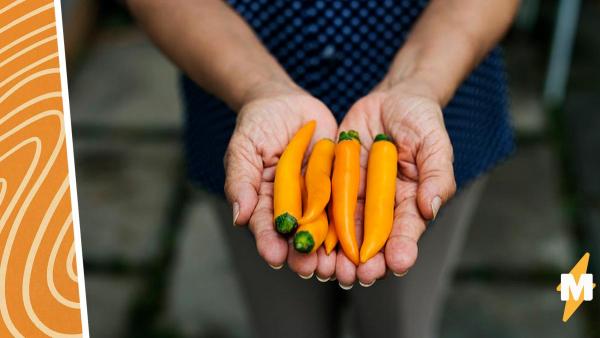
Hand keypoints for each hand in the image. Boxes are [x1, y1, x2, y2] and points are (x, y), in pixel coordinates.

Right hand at [224, 82, 338, 277]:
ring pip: (326, 230)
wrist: (287, 102)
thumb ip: (241, 180)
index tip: (275, 256)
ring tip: (339, 268)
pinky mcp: (339, 186)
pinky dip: (355, 225)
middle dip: (304, 255)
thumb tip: (239, 217)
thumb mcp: (244, 147)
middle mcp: (292, 207)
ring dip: (332, 252)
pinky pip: (348, 206)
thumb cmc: (258, 125)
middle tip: (311, 269)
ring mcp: (316, 199)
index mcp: (265, 202)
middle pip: (298, 236)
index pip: (266, 226)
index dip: (269, 242)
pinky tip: (362, 241)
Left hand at [335, 79, 455, 286]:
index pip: (407, 230)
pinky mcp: (333, 183)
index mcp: (410, 201)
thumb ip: (436, 174)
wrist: (390, 99)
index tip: (396, 263)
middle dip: (364, 261)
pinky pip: (323, 204)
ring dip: (336, 252)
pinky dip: (315, 223)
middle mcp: (381, 206)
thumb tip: (432, 208)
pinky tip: (307, 239)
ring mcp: (356, 196)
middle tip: (357, 277)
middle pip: (372, 240)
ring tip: (329, 269)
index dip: (402, 248)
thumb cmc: (420, 120)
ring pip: (344, 230)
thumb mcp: (434, 142)